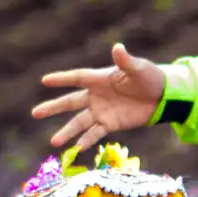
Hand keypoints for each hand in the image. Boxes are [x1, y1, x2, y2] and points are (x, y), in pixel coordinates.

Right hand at [32, 42, 168, 151]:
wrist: (162, 96)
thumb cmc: (149, 77)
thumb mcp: (138, 68)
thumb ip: (126, 61)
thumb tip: (118, 47)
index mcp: (100, 78)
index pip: (77, 78)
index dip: (62, 79)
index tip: (45, 81)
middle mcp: (96, 95)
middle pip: (70, 102)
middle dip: (53, 108)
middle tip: (35, 113)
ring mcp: (102, 111)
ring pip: (79, 122)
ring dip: (67, 131)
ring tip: (54, 142)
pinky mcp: (111, 124)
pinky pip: (95, 133)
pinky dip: (86, 141)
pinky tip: (76, 149)